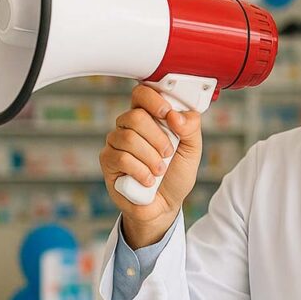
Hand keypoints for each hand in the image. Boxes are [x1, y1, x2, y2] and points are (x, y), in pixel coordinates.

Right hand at [99, 84, 201, 248]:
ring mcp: (115, 142)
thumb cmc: (176, 174)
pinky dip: (140, 171)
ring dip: (151, 157)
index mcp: (150, 116)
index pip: (142, 93)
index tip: (167, 114)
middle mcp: (129, 126)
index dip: (153, 100)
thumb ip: (190, 127)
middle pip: (135, 117)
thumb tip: (176, 115)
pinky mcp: (108, 161)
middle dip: (157, 138)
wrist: (164, 205)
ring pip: (128, 138)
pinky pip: (121, 158)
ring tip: (159, 170)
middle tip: (168, 153)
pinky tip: (148, 180)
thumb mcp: (192, 149)